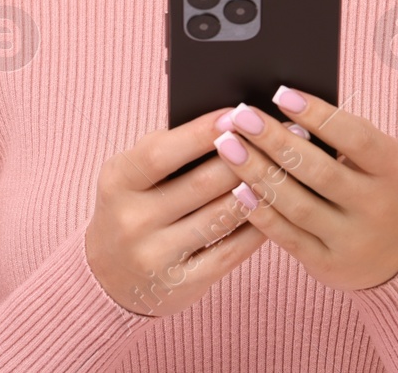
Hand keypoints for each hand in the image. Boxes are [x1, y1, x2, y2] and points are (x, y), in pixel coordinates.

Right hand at [85, 108, 269, 316]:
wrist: (110, 277)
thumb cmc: (136, 205)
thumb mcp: (134, 175)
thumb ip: (170, 149)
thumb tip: (229, 121)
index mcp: (118, 182)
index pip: (161, 153)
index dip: (200, 132)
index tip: (236, 113)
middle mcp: (132, 220)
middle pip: (201, 183)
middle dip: (247, 156)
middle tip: (283, 134)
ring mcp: (156, 256)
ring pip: (222, 216)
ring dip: (259, 188)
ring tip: (287, 166)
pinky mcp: (181, 284)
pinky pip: (232, 250)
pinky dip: (258, 225)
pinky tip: (276, 206)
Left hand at [210, 88, 397, 290]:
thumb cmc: (383, 189)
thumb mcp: (384, 159)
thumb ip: (347, 137)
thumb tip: (288, 105)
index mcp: (395, 169)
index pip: (355, 138)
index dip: (317, 115)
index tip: (281, 94)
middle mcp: (377, 206)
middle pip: (320, 171)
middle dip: (275, 141)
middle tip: (241, 117)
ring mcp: (354, 240)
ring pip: (298, 206)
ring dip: (259, 174)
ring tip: (229, 147)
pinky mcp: (330, 265)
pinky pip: (289, 238)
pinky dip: (262, 213)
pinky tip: (238, 190)